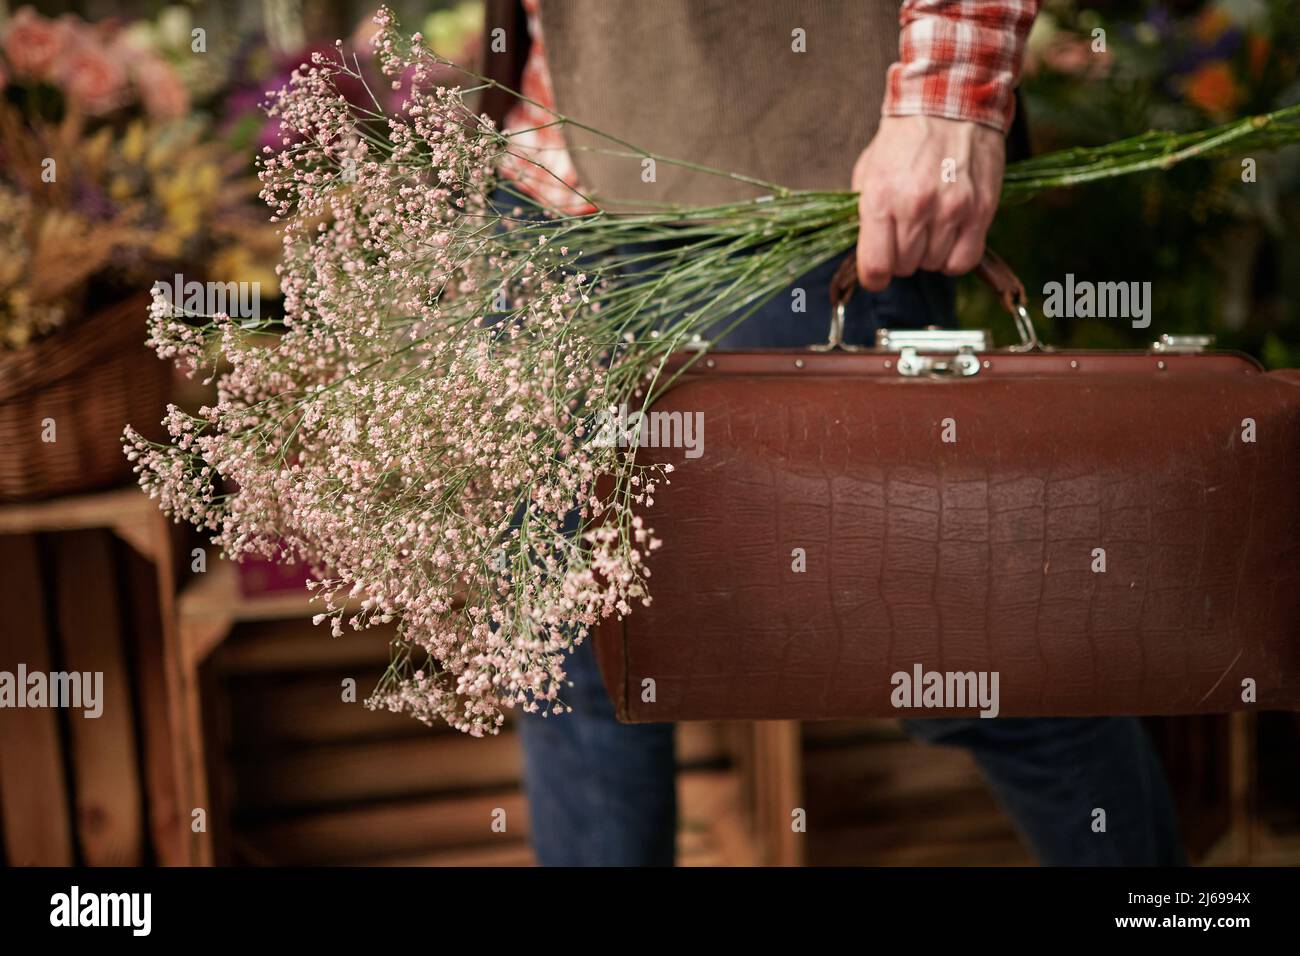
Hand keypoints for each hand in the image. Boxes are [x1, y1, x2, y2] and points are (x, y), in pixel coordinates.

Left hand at [851, 115, 1004, 290]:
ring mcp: (951, 210)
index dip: (873, 277)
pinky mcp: (980, 210)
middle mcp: (916, 207)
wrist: (951, 103)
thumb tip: (864, 252)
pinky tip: (949, 237)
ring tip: (929, 227)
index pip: (875, 267)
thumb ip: (864, 213)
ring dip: (928, 255)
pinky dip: (954, 257)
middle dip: (900, 258)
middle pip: (905, 267)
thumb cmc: (905, 139)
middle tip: (905, 234)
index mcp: (881, 198)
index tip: (876, 272)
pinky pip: (964, 260)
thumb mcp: (869, 171)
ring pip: (934, 265)